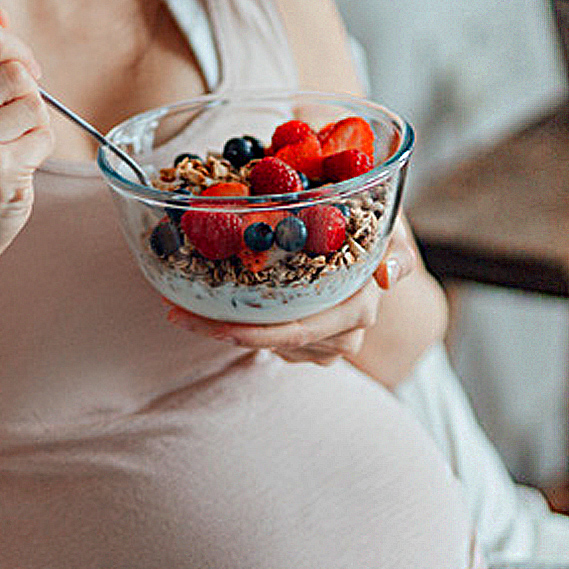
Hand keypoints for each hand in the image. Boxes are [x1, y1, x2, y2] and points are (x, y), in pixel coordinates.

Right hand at [0, 4, 53, 261]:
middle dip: (25, 92)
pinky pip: (42, 137)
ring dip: (32, 125)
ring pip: (33, 103)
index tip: (16, 74)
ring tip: (4, 148)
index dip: (14, 51)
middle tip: (8, 120)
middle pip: (15, 70)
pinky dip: (38, 150)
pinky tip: (11, 168)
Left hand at [165, 221, 418, 364]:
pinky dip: (237, 325)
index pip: (297, 330)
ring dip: (222, 327)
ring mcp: (323, 344)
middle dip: (221, 331)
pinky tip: (207, 306)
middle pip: (272, 342)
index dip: (251, 331)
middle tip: (175, 313)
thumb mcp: (388, 223)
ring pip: (265, 344)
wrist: (376, 246)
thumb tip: (386, 276)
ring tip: (180, 306)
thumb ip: (392, 245)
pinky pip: (267, 340)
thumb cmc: (375, 225)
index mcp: (358, 307)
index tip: (210, 323)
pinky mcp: (306, 343)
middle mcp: (342, 334)